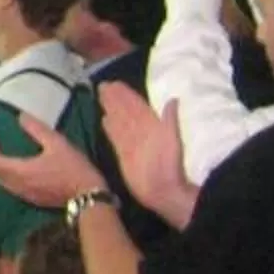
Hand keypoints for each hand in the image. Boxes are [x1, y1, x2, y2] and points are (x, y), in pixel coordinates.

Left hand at [0, 110, 103, 208]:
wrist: (89, 196)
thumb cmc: (73, 168)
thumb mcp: (57, 143)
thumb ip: (37, 129)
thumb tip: (20, 116)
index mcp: (21, 170)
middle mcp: (18, 185)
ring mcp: (26, 195)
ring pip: (3, 182)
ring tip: (4, 155)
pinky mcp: (34, 200)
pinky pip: (13, 188)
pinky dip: (9, 177)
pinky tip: (18, 170)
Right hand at [100, 82, 198, 226]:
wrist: (163, 191)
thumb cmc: (170, 166)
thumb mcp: (173, 139)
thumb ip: (171, 120)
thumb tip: (173, 99)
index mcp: (153, 126)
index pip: (137, 106)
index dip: (127, 95)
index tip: (115, 83)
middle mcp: (141, 132)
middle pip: (126, 111)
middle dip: (116, 98)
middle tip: (103, 85)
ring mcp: (131, 143)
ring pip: (119, 121)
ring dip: (110, 109)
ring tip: (101, 96)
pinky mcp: (123, 154)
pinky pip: (115, 137)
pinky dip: (109, 128)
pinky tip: (104, 119)